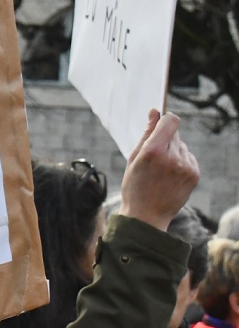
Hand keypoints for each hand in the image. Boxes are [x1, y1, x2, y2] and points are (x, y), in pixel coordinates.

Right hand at [119, 110, 198, 231]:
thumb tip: (155, 112)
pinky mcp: (194, 174)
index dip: (165, 119)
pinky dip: (181, 162)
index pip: (170, 121)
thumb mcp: (133, 158)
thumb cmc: (135, 185)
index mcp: (153, 151)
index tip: (160, 123)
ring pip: (181, 146)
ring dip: (173, 152)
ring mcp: (185, 167)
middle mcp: (172, 157)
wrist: (147, 215)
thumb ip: (146, 133)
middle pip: (174, 134)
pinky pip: (188, 157)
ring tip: (161, 170)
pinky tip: (170, 175)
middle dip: (165, 139)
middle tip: (154, 157)